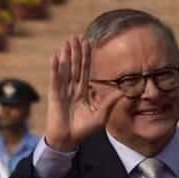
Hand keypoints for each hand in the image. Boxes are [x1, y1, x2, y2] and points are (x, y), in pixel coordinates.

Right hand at [46, 35, 121, 151]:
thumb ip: (109, 103)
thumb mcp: (101, 117)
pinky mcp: (55, 96)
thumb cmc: (84, 131)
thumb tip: (123, 92)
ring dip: (66, 56)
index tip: (88, 43)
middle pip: (75, 67)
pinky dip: (55, 69)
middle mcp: (73, 89)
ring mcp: (63, 91)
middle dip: (75, 51)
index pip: (85, 71)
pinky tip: (55, 57)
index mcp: (83, 92)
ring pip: (65, 70)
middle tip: (75, 35)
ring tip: (66, 42)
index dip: (86, 57)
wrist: (68, 141)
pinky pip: (56, 80)